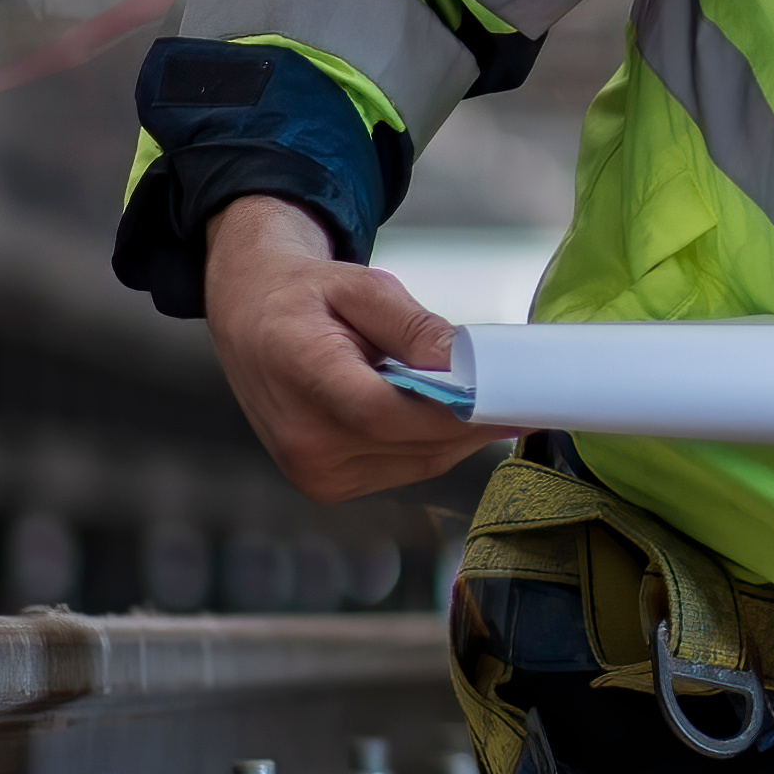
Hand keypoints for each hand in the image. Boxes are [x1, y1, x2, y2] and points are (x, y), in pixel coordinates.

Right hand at [203, 196, 495, 505]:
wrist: (252, 319)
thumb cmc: (306, 296)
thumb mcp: (362, 288)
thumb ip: (415, 327)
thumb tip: (467, 366)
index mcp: (299, 374)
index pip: (383, 411)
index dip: (451, 412)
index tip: (506, 398)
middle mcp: (300, 437)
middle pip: (411, 444)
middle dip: (473, 422)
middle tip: (521, 396)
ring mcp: (312, 470)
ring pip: (418, 463)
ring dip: (458, 436)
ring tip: (485, 400)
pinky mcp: (325, 485)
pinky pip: (404, 470)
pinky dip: (433, 445)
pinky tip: (446, 416)